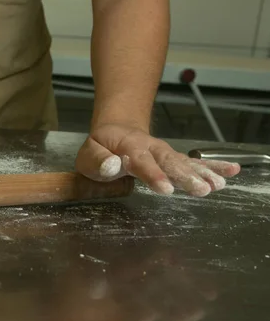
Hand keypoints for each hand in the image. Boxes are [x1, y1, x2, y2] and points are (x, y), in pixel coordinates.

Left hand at [75, 124, 240, 195]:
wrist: (116, 130)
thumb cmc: (100, 148)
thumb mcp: (89, 154)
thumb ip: (98, 161)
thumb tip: (111, 167)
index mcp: (128, 147)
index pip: (142, 162)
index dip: (154, 175)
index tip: (167, 189)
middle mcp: (151, 148)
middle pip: (170, 162)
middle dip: (186, 176)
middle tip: (203, 190)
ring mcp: (165, 153)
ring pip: (185, 162)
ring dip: (203, 173)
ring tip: (219, 185)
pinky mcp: (174, 159)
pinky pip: (194, 163)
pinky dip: (213, 166)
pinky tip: (232, 172)